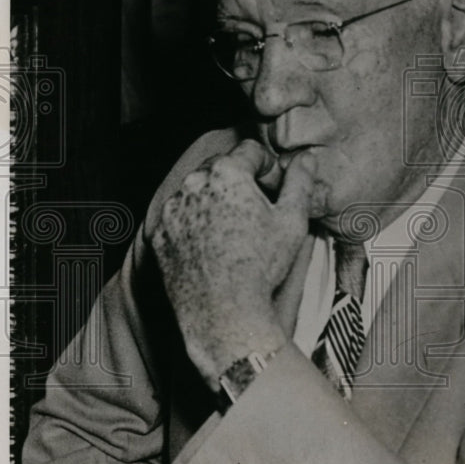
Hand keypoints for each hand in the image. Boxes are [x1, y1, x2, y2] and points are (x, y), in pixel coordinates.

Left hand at [151, 140, 316, 390]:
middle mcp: (193, 183)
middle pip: (220, 168)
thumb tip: (305, 158)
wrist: (224, 312)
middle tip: (254, 212)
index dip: (267, 167)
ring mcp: (172, 209)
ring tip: (232, 232)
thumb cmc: (261, 266)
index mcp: (227, 172)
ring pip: (197, 192)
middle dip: (237, 181)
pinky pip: (179, 219)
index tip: (273, 188)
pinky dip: (193, 224)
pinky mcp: (159, 234)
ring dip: (213, 201)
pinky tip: (212, 246)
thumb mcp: (292, 221)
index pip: (250, 151)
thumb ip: (300, 182)